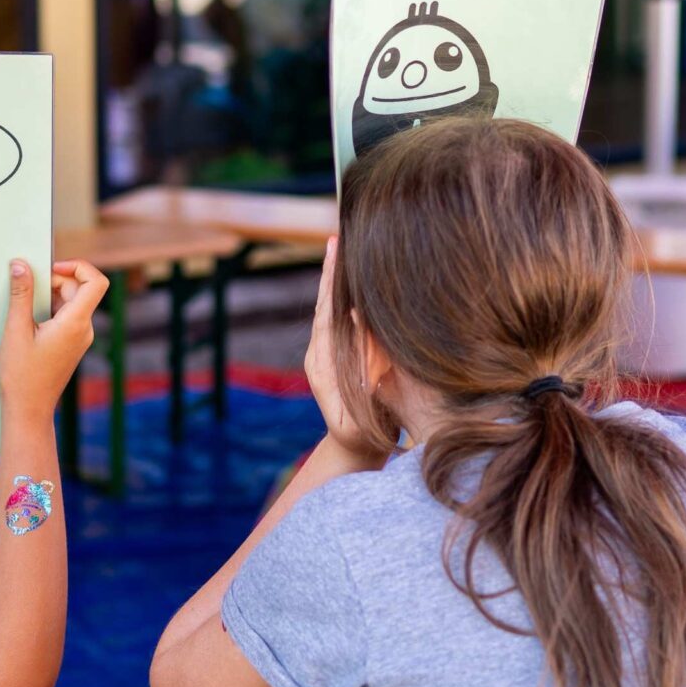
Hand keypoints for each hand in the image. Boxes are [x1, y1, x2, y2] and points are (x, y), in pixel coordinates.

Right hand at [0, 259, 107, 423]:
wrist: (30, 408)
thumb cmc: (22, 374)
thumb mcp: (16, 330)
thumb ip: (20, 294)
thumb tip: (21, 264)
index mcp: (76, 323)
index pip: (96, 282)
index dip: (78, 266)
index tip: (51, 268)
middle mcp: (84, 329)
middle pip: (80, 289)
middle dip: (56, 279)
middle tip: (28, 284)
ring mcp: (81, 337)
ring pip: (74, 301)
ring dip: (52, 293)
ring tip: (25, 301)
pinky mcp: (73, 343)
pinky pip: (68, 315)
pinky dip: (52, 307)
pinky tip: (30, 316)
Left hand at [303, 238, 383, 458]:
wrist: (354, 449)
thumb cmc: (367, 432)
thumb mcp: (367, 403)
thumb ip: (364, 365)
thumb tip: (355, 316)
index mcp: (324, 364)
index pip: (327, 313)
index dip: (332, 282)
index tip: (336, 250)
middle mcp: (319, 355)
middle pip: (325, 306)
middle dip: (332, 273)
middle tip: (337, 238)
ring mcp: (323, 355)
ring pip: (329, 312)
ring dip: (336, 282)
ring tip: (341, 250)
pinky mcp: (332, 356)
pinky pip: (337, 322)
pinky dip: (341, 299)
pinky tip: (351, 282)